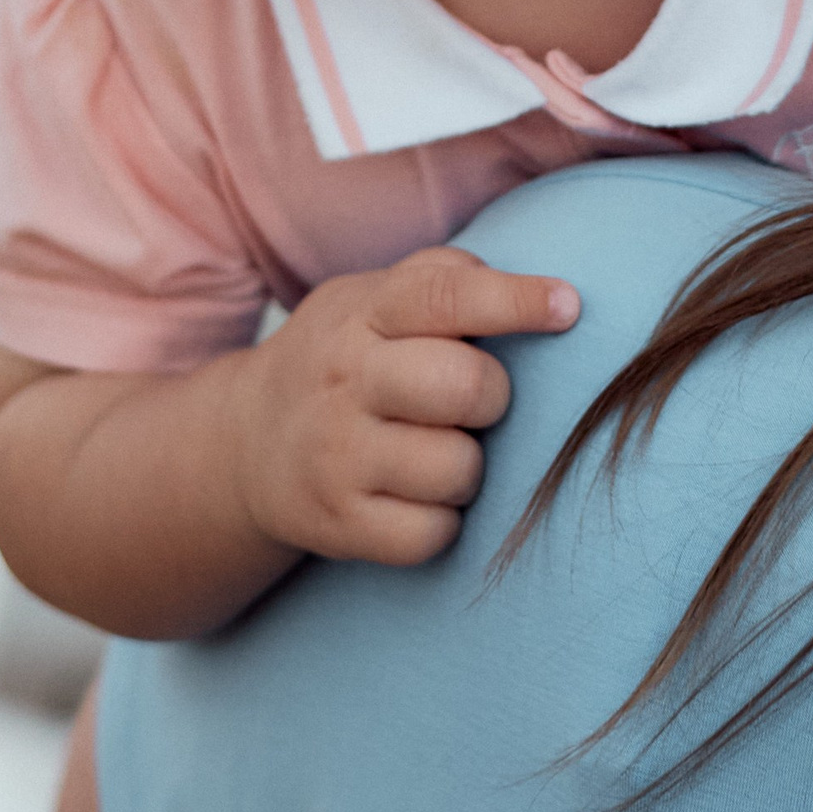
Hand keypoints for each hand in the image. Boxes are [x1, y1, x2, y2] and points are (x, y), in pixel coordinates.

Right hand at [230, 248, 579, 568]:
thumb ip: (444, 277)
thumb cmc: (345, 360)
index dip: (515, 301)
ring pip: (459, 469)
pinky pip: (433, 533)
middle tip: (470, 402)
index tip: (568, 307)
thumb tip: (540, 292)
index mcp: (362, 312)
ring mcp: (336, 455)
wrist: (244, 445)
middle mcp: (344, 379)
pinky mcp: (337, 523)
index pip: (445, 296)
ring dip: (466, 466)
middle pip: (466, 388)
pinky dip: (439, 522)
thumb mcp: (373, 298)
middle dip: (492, 398)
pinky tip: (412, 497)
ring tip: (432, 452)